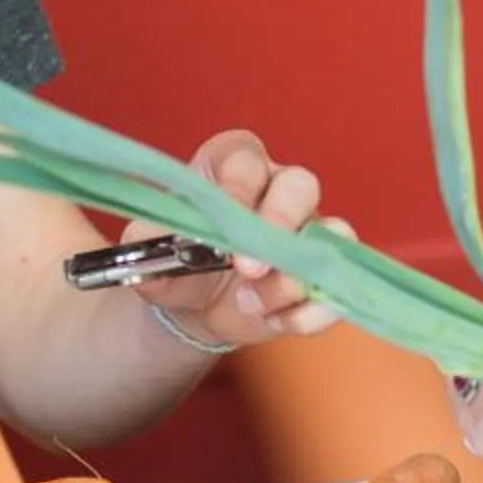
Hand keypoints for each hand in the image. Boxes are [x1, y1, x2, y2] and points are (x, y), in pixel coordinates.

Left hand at [127, 128, 347, 347]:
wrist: (195, 302)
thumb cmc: (176, 255)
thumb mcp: (149, 248)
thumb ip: (146, 244)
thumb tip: (147, 248)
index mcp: (233, 167)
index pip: (245, 160)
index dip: (239, 185)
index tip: (225, 215)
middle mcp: (278, 190)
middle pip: (300, 185)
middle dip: (280, 222)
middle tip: (248, 265)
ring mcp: (306, 233)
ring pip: (327, 237)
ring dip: (291, 276)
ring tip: (251, 301)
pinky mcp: (319, 276)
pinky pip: (337, 287)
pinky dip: (312, 310)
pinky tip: (279, 321)